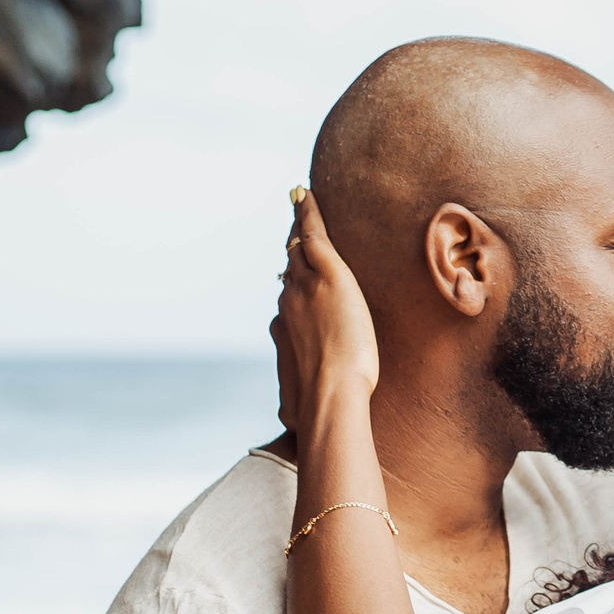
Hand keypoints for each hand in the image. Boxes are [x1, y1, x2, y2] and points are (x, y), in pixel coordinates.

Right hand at [274, 188, 380, 426]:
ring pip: (299, 248)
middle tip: (295, 227)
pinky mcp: (328, 276)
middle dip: (292, 248)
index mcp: (283, 330)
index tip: (288, 274)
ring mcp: (305, 287)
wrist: (331, 396)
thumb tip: (285, 421)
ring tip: (301, 202)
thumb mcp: (298, 403)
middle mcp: (287, 303)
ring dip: (299, 225)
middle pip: (289, 268)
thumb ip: (293, 402)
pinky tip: (305, 192)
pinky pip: (315, 234)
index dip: (289, 284)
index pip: (286, 298)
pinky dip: (309, 212)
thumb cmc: (320, 408)